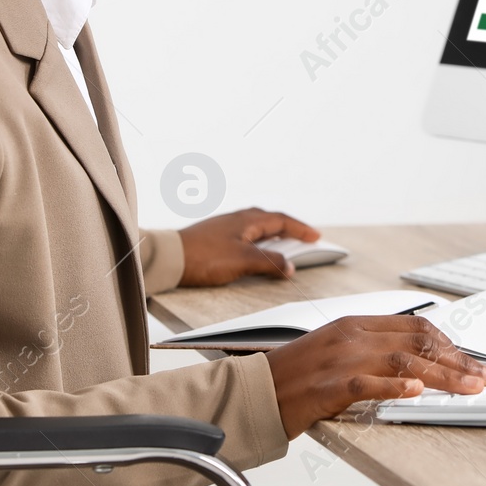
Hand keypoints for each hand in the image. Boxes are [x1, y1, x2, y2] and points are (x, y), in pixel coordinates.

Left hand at [177, 207, 320, 286]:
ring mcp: (226, 227)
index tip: (316, 237)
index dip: (301, 229)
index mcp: (248, 220)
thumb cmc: (204, 257)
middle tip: (305, 240)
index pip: (282, 220)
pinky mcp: (216, 237)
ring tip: (286, 246)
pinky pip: (247, 235)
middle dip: (290, 230)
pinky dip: (260, 241)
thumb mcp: (243, 261)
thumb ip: (269, 262)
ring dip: (275, 236)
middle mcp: (238, 219)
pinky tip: (257, 251)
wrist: (169, 259)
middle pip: (271, 221)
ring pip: (258, 227)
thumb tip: (290, 266)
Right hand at [264, 315, 485, 437]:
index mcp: (356, 323)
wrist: (256, 391)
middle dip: (458, 361)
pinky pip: (368, 384)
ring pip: (403, 363)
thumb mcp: (338, 349)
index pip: (416, 327)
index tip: (473, 362)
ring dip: (443, 377)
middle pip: (417, 343)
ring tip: (469, 389)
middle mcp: (352, 336)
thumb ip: (373, 348)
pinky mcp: (328, 386)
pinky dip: (395, 388)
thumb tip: (416, 364)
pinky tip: (417, 394)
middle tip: (485, 378)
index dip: (450, 344)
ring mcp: (340, 359)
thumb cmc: (297, 374)